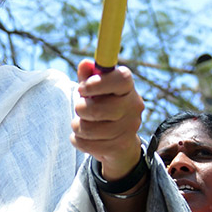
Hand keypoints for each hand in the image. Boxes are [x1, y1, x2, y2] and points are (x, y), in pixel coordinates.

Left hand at [72, 60, 144, 179]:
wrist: (120, 142)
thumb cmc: (104, 106)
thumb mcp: (96, 90)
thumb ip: (89, 76)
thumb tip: (85, 64)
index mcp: (128, 88)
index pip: (121, 79)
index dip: (98, 82)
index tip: (82, 88)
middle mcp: (133, 107)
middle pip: (98, 109)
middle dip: (81, 108)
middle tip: (80, 107)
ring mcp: (129, 129)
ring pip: (89, 129)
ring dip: (78, 125)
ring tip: (82, 123)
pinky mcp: (120, 148)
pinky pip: (86, 144)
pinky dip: (78, 140)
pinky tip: (85, 137)